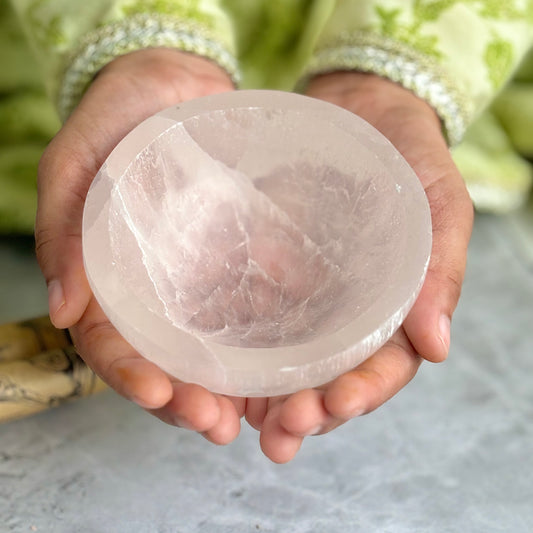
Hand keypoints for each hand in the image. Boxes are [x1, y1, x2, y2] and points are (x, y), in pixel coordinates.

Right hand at [36, 49, 245, 443]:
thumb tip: (62, 308)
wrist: (175, 86)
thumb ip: (63, 225)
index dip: (131, 374)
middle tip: (217, 424)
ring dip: (231, 388)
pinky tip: (287, 365)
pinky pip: (251, 309)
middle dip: (188, 398)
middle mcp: (157, 290)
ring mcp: (200, 280)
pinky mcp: (238, 262)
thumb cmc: (118, 117)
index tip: (160, 395)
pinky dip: (266, 343)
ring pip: (211, 349)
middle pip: (166, 360)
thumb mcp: (77, 161)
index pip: (113, 342)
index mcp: (110, 278)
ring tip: (257, 416)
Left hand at [245, 72, 473, 462]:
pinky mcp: (266, 272)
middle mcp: (344, 313)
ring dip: (263, 398)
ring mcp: (303, 296)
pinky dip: (232, 348)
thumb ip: (441, 269)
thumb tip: (438, 347)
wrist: (359, 111)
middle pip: (327, 377)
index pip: (381, 366)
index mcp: (393, 307)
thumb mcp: (438, 203)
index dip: (361, 392)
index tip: (335, 406)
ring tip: (238, 423)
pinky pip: (247, 316)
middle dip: (305, 410)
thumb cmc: (409, 156)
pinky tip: (212, 370)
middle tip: (280, 433)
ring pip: (284, 361)